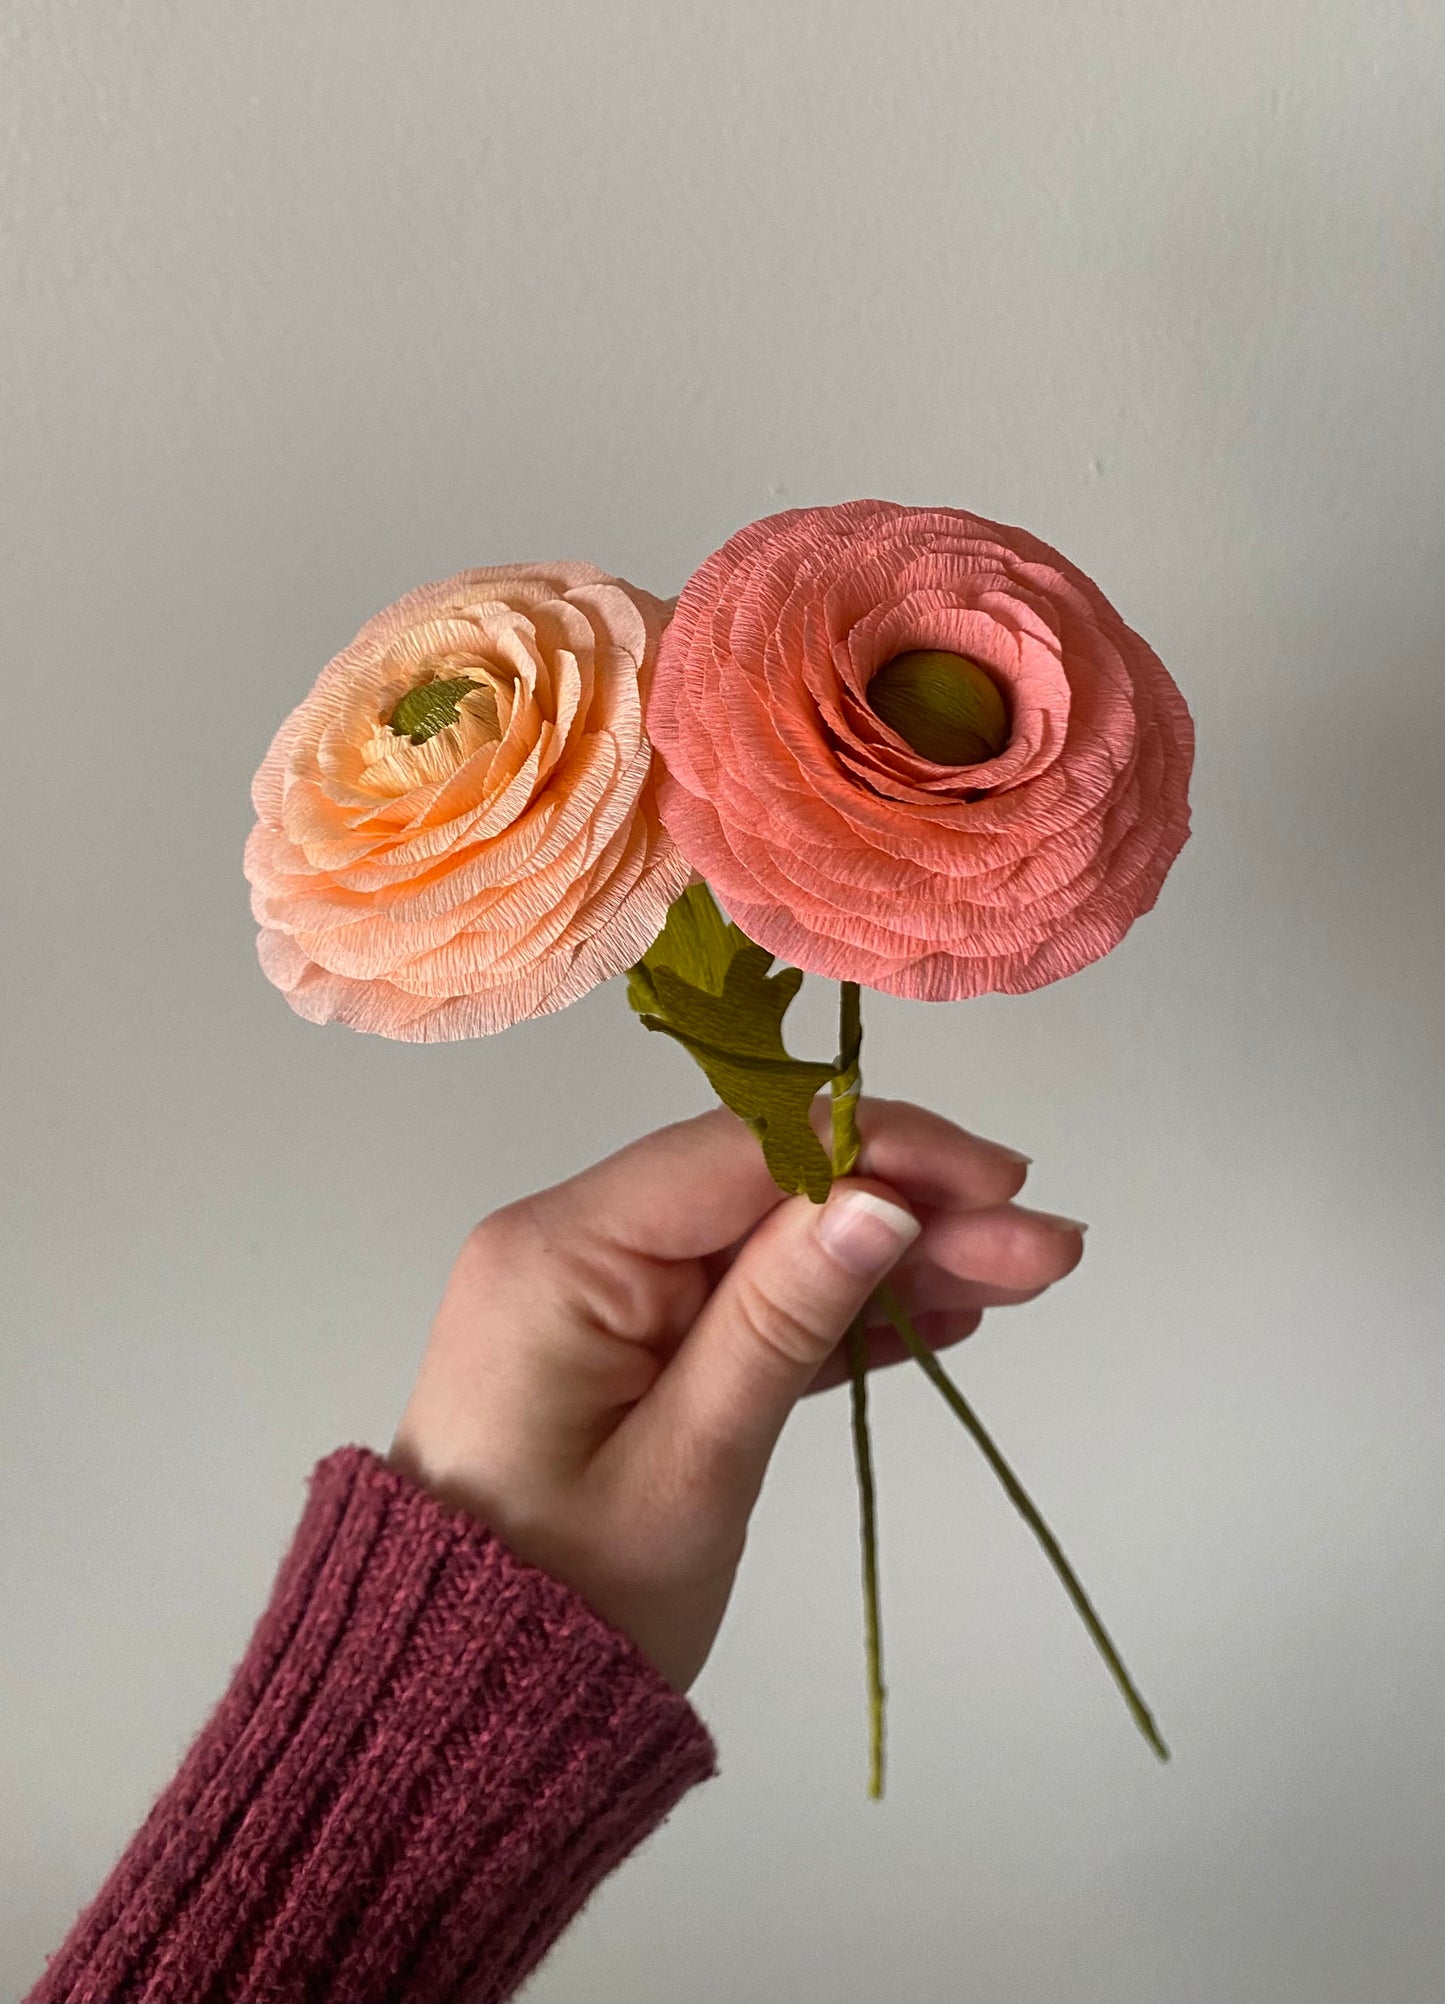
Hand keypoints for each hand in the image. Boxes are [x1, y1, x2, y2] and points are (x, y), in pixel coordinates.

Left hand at [389, 1098, 1084, 1691]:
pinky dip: (834, 1315)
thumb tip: (878, 1195)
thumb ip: (782, 1318)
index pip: (744, 1151)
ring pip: (770, 1248)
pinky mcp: (626, 1348)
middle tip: (1045, 1246)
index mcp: (562, 1250)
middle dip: (909, 1210)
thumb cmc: (571, 1602)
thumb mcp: (691, 1464)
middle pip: (767, 1194)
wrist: (462, 1715)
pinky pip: (743, 1308)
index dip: (883, 1151)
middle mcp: (573, 1244)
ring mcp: (600, 1296)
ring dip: (892, 1260)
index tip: (1002, 1181)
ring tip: (1023, 1275)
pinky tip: (938, 1315)